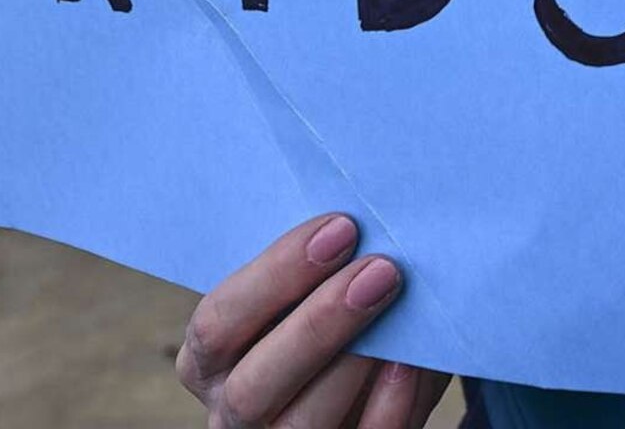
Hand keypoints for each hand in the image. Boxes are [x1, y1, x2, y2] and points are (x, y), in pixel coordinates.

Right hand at [177, 216, 449, 428]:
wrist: (364, 382)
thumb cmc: (328, 314)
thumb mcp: (309, 291)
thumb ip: (323, 266)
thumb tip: (371, 216)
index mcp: (210, 361)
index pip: (216, 325)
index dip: (275, 275)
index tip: (341, 227)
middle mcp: (233, 413)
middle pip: (251, 386)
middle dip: (317, 324)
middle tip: (381, 268)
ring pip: (300, 425)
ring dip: (353, 364)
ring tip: (399, 307)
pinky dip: (390, 405)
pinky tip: (414, 361)